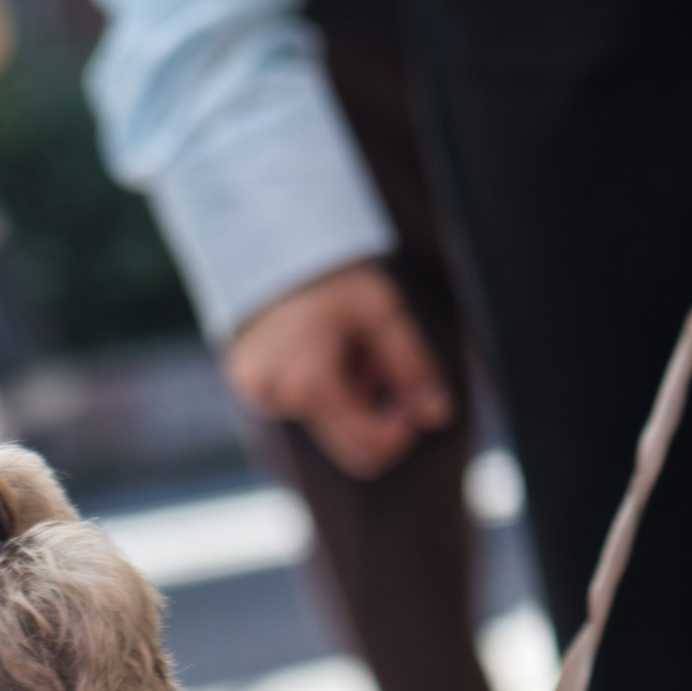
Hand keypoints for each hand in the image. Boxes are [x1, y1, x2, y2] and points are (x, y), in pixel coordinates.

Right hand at [223, 264, 453, 478]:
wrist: (270, 244)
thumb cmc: (331, 276)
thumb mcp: (381, 313)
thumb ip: (412, 367)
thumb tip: (440, 416)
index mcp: (311, 384)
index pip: (368, 446)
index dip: (399, 432)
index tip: (409, 402)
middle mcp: (279, 398)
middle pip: (348, 445)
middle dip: (372, 413)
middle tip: (374, 366)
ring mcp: (259, 396)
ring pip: (327, 426)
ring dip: (348, 396)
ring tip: (341, 347)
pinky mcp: (251, 389)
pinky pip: (301, 408)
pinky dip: (321, 389)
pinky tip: (317, 349)